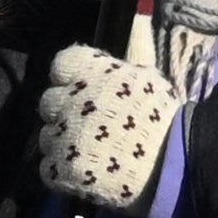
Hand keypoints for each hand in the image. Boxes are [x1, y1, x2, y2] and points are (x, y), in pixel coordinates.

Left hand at [30, 45, 178, 212]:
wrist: (170, 163)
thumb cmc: (162, 118)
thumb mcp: (146, 79)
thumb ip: (119, 66)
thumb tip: (122, 43)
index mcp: (90, 72)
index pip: (62, 64)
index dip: (68, 77)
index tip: (80, 88)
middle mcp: (69, 100)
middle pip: (49, 102)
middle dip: (63, 112)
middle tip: (86, 125)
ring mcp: (62, 135)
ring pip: (47, 137)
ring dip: (62, 144)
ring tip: (89, 154)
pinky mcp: (61, 168)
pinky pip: (48, 168)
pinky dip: (62, 172)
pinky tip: (83, 174)